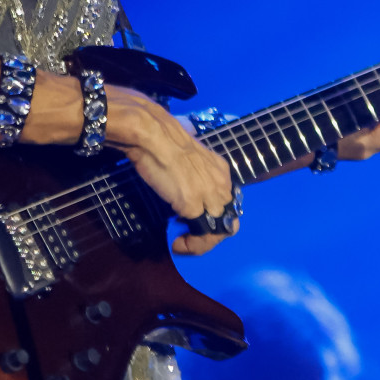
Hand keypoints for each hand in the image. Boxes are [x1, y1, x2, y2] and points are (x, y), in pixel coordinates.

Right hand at [105, 87, 237, 254]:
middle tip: (188, 237)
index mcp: (220, 170)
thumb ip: (194, 175)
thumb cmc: (163, 141)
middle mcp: (221, 183)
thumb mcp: (187, 159)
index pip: (226, 202)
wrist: (152, 135)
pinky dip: (192, 245)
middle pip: (227, 219)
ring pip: (219, 230)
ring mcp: (210, 194)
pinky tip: (178, 243)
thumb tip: (184, 188)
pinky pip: (201, 235)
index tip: (192, 222)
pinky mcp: (194, 205)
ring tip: (183, 243)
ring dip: (202, 243)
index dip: (212, 216)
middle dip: (209, 234)